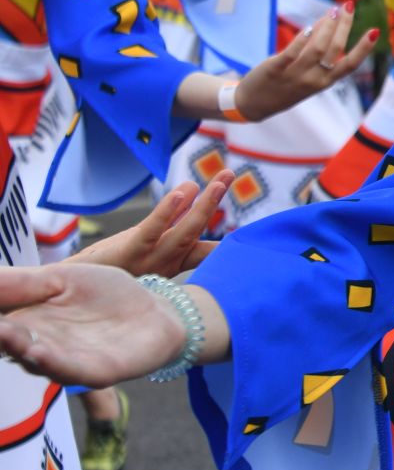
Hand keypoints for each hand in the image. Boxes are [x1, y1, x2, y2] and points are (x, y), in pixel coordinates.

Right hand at [0, 263, 189, 385]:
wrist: (157, 310)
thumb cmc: (105, 295)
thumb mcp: (61, 279)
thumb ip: (21, 283)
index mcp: (26, 323)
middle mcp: (40, 347)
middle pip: (9, 344)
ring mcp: (68, 362)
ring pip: (35, 360)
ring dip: (17, 348)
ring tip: (2, 333)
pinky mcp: (98, 371)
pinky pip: (71, 370)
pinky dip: (53, 362)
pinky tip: (37, 351)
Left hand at [68, 174, 231, 278]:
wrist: (65, 294)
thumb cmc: (103, 272)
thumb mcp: (139, 247)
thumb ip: (165, 223)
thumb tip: (189, 191)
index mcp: (171, 266)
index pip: (207, 252)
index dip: (231, 241)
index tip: (253, 229)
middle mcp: (165, 264)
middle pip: (197, 232)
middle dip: (214, 203)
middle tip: (229, 175)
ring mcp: (149, 260)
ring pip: (184, 231)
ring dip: (205, 205)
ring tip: (220, 179)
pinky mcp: (129, 254)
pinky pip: (152, 231)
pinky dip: (168, 212)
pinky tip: (183, 192)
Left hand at [234, 3, 377, 120]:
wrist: (254, 105)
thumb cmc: (285, 87)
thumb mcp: (308, 76)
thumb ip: (318, 54)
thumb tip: (330, 22)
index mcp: (325, 82)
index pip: (350, 64)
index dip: (364, 48)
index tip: (375, 31)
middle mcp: (313, 80)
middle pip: (334, 50)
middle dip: (344, 26)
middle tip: (348, 6)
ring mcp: (294, 75)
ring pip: (317, 49)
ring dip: (326, 27)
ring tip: (332, 10)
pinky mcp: (275, 69)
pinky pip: (291, 53)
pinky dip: (303, 39)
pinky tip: (311, 25)